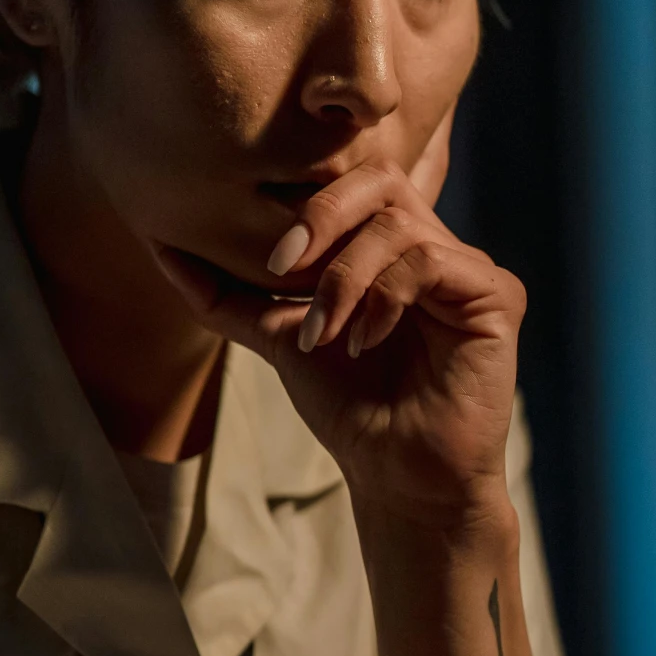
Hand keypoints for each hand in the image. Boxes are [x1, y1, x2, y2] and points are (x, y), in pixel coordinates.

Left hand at [152, 122, 524, 528]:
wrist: (398, 477)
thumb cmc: (349, 408)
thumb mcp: (278, 337)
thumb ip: (226, 294)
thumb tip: (159, 247)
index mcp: (389, 246)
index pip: (350, 181)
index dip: (304, 206)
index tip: (265, 262)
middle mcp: (433, 245)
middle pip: (379, 178)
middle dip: (320, 216)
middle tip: (281, 266)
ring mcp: (467, 267)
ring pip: (397, 224)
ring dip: (342, 278)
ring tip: (321, 333)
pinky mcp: (496, 294)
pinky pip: (431, 261)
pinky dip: (383, 297)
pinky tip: (363, 341)